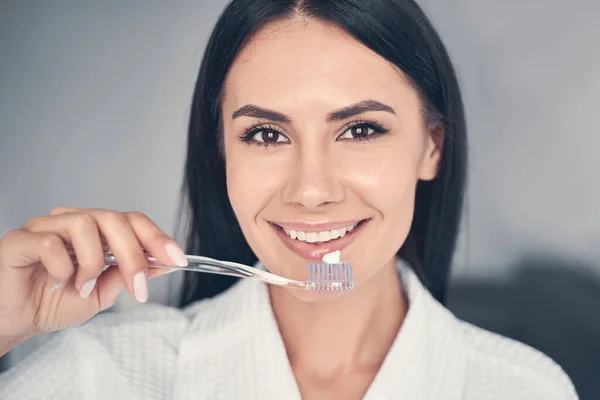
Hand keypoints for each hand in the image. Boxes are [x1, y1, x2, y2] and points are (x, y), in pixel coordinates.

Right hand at [0, 207, 186, 343]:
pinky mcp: (20, 239)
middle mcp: (72, 222)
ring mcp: (46, 226)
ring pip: (85, 225)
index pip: (132, 221)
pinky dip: (62, 268)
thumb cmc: (52, 303)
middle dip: (134, 255)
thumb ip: (128, 275)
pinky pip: (50, 242)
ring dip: (93, 264)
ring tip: (82, 287)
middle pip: (115, 219)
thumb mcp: (101, 294)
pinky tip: (56, 283)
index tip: (178, 259)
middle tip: (138, 288)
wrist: (15, 322)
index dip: (157, 238)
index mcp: (95, 232)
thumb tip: (163, 264)